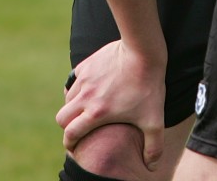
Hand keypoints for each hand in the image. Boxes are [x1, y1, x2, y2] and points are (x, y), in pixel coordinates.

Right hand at [57, 40, 165, 171]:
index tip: (75, 146)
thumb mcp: (154, 119)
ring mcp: (84, 79)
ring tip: (86, 107)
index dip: (70, 144)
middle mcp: (85, 97)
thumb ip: (154, 146)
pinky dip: (78, 86)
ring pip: (67, 98)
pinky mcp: (88, 64)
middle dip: (68, 125)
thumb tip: (152, 167)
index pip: (70, 135)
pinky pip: (74, 78)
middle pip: (61, 118)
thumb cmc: (148, 85)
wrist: (144, 51)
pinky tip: (91, 87)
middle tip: (79, 126)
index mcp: (96, 113)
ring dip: (73, 105)